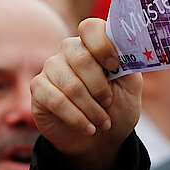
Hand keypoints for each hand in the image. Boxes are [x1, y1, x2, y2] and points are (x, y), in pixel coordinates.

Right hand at [31, 18, 141, 169]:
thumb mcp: (131, 88)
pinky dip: (77, 118)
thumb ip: (129, 64)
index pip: (91, 28)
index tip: (114, 68)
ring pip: (71, 85)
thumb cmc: (117, 109)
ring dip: (91, 109)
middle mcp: (69, 51)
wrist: (101, 140)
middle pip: (80, 57)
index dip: (103, 46)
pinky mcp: (38, 89)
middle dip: (100, 87)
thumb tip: (125, 49)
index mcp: (93, 45)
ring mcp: (51, 69)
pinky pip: (57, 101)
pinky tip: (88, 129)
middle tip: (109, 104)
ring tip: (102, 123)